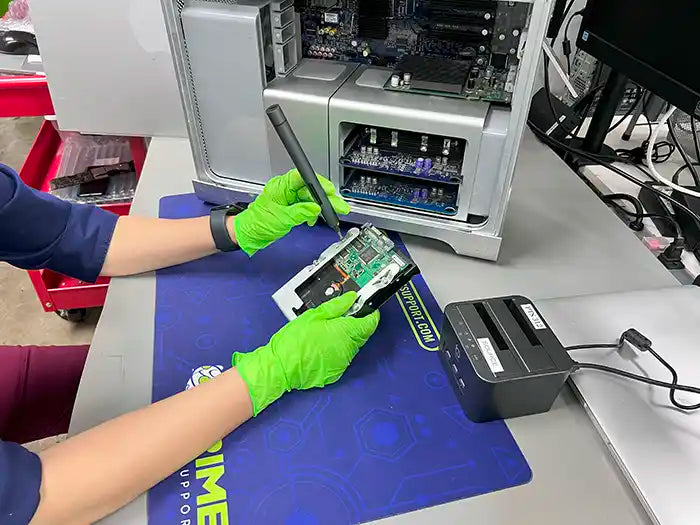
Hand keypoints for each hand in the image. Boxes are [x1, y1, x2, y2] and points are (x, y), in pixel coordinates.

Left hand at [232, 169, 349, 255]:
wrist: (249, 234)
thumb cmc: (257, 223)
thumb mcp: (282, 219)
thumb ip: (301, 212)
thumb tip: (316, 208)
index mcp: (280, 187)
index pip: (302, 178)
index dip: (318, 183)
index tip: (329, 190)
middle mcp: (285, 189)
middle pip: (310, 189)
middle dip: (325, 198)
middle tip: (338, 205)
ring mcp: (288, 197)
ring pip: (310, 198)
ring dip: (320, 206)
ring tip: (331, 214)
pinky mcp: (290, 206)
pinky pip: (305, 205)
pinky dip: (312, 212)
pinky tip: (313, 219)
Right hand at [232, 292, 379, 414]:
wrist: (280, 368)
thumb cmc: (293, 342)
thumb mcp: (313, 316)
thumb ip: (336, 306)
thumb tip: (350, 299)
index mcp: (345, 332)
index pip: (370, 323)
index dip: (371, 313)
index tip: (367, 308)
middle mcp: (348, 349)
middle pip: (362, 334)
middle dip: (355, 324)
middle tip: (339, 317)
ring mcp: (342, 362)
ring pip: (352, 346)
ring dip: (345, 338)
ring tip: (324, 333)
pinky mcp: (336, 373)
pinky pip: (342, 357)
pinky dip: (336, 350)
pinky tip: (321, 346)